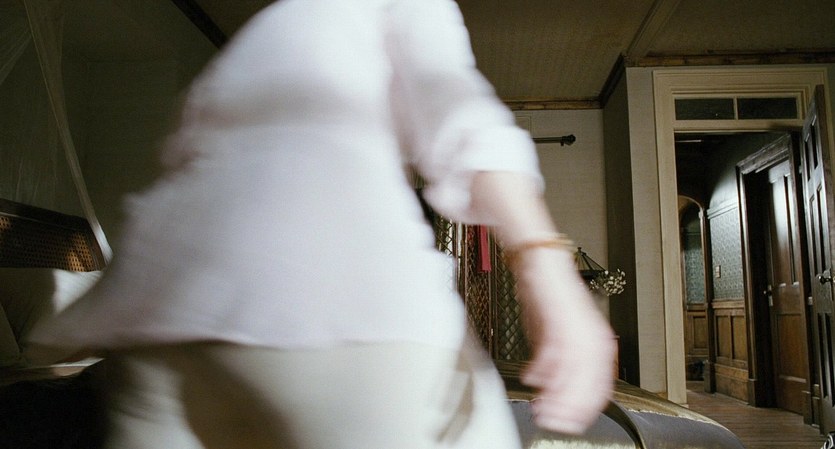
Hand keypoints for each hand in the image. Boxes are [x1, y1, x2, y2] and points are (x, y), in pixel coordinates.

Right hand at [512, 249, 616, 434]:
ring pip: (575, 373)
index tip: (570, 423)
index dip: (583, 408)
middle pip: (590, 384)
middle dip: (571, 409)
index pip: (598, 385)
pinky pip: (559, 352)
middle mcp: (593, 337)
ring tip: (544, 410)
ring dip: (558, 396)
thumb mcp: (550, 334)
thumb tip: (544, 385)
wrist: (540, 262)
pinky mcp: (563, 319)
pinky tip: (534, 381)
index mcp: (597, 343)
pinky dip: (546, 371)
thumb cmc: (546, 295)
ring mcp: (580, 329)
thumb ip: (550, 360)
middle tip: (554, 423)